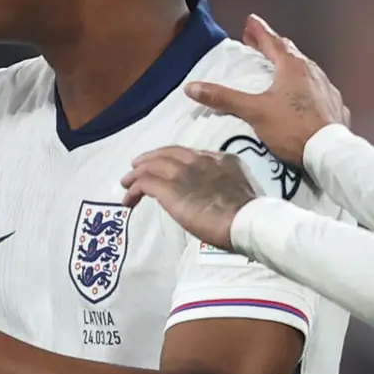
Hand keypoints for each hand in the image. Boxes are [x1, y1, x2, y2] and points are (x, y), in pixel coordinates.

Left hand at [123, 144, 265, 253]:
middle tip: (137, 168)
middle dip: (149, 160)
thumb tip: (213, 194)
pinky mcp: (170, 188)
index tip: (164, 167)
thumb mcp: (239, 188)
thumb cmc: (247, 213)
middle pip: (167, 154)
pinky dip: (134, 189)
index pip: (188, 154)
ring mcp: (183, 173)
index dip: (171, 159)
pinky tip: (129, 199)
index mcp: (219, 159)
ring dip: (136, 174)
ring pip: (152, 165)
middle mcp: (199, 160)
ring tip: (126, 183)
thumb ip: (223, 184)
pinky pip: (144, 183)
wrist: (245, 220)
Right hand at [182, 11, 348, 165]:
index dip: (259, 30)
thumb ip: (224, 98)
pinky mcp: (334, 103)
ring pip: (305, 68)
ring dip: (289, 64)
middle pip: (289, 51)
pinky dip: (304, 84)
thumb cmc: (291, 127)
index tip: (250, 20)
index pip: (272, 41)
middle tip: (257, 42)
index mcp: (292, 67)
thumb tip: (191, 87)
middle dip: (272, 45)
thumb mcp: (254, 112)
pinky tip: (302, 94)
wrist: (329, 152)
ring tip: (278, 66)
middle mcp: (311, 71)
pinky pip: (316, 86)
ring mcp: (326, 87)